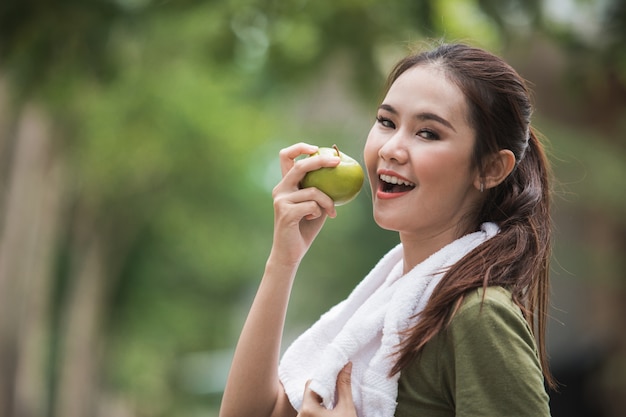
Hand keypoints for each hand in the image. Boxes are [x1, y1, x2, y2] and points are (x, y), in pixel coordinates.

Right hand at [270, 142, 339, 265]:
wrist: (290, 252)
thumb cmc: (305, 228)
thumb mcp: (316, 205)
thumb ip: (321, 189)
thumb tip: (341, 172)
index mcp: (285, 184)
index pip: (286, 157)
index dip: (300, 148)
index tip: (317, 148)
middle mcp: (280, 189)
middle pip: (300, 166)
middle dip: (320, 161)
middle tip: (337, 162)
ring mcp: (281, 200)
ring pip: (314, 191)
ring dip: (328, 202)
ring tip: (331, 212)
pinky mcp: (285, 212)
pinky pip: (312, 205)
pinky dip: (319, 212)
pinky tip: (314, 219)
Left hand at [298, 363, 357, 416]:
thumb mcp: (346, 408)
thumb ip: (344, 386)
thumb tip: (346, 365)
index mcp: (307, 409)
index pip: (311, 383)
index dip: (323, 378)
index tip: (333, 373)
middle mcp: (300, 414)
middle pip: (309, 392)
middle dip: (322, 387)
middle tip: (334, 383)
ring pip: (309, 402)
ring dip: (320, 397)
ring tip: (333, 393)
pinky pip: (310, 410)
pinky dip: (318, 406)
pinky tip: (328, 405)